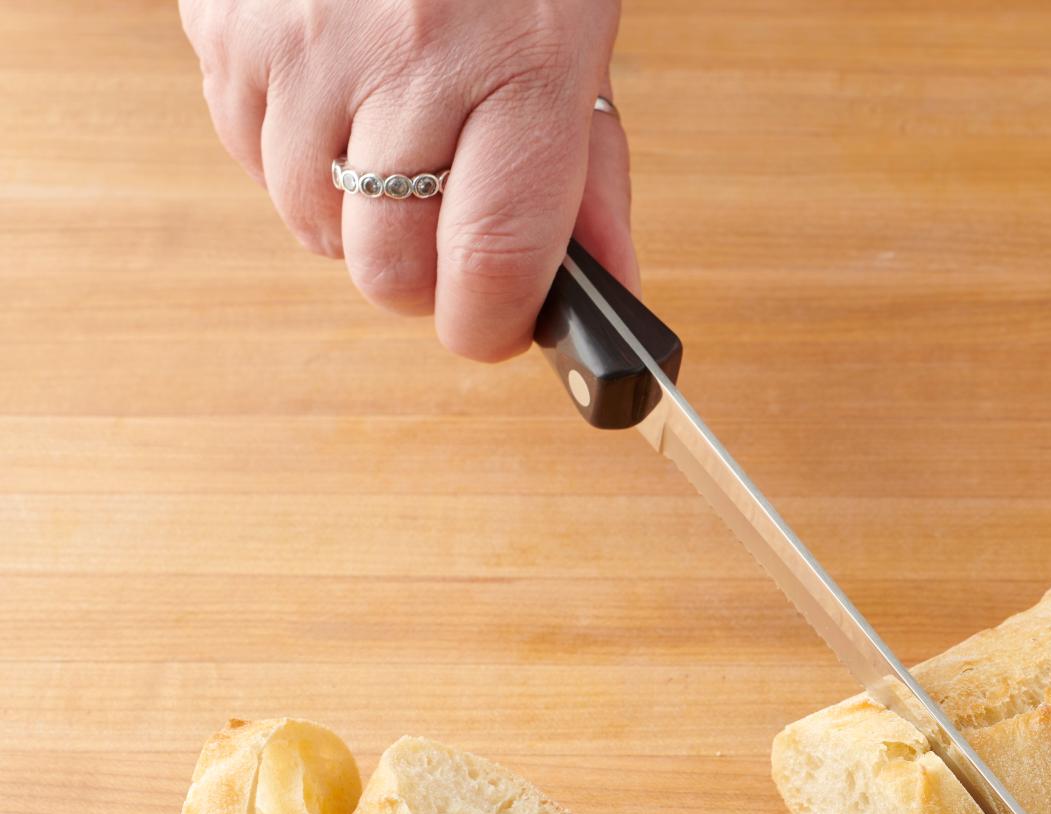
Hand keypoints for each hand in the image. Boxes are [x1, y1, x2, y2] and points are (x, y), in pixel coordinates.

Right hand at [181, 0, 636, 360]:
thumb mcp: (578, 49)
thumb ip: (592, 181)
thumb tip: (604, 294)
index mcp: (521, 70)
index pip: (493, 260)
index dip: (489, 326)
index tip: (494, 329)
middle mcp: (407, 59)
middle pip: (387, 268)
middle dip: (420, 283)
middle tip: (447, 242)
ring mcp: (304, 43)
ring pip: (309, 226)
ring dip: (353, 219)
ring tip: (393, 145)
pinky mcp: (227, 24)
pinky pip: (248, 155)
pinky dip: (294, 158)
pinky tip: (338, 101)